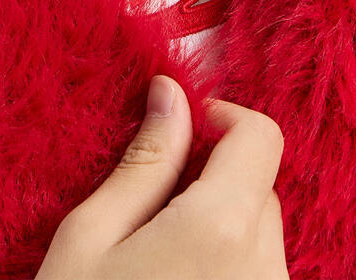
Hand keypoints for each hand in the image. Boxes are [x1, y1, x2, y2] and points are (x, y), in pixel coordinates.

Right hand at [34, 75, 288, 278]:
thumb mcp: (89, 237)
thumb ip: (142, 161)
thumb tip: (169, 93)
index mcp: (221, 228)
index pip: (260, 136)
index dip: (220, 116)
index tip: (178, 126)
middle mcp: (266, 268)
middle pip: (258, 185)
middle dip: (211, 176)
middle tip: (150, 199)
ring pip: (259, 232)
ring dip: (220, 222)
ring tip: (159, 251)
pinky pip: (258, 270)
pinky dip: (227, 260)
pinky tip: (178, 279)